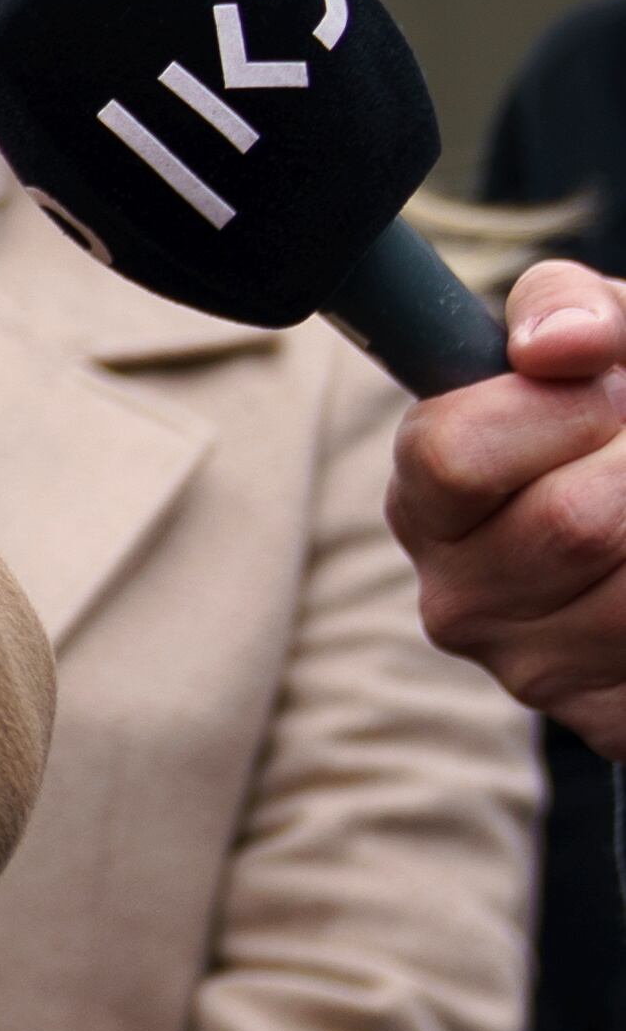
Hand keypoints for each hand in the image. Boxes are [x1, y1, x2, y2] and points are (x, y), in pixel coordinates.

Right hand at [390, 260, 625, 756]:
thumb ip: (565, 309)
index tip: (607, 389)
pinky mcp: (605, 721)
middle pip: (570, 524)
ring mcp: (532, 671)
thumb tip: (560, 347)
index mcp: (424, 500)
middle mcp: (456, 597)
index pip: (452, 453)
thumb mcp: (595, 341)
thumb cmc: (616, 422)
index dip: (554, 411)